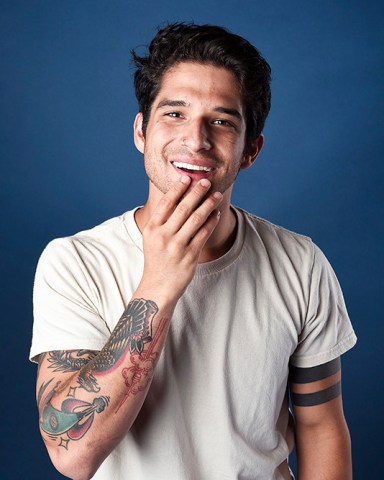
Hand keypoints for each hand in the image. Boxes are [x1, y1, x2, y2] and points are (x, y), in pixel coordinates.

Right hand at [139, 176, 222, 302]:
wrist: (158, 287)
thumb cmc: (156, 259)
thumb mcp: (151, 238)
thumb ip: (161, 221)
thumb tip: (177, 198)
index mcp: (152, 229)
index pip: (166, 203)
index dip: (178, 189)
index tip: (187, 178)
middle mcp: (164, 236)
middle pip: (183, 208)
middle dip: (197, 192)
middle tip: (206, 182)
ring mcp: (178, 246)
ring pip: (196, 219)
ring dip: (208, 204)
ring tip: (216, 195)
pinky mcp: (190, 256)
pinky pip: (204, 234)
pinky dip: (211, 222)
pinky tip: (216, 214)